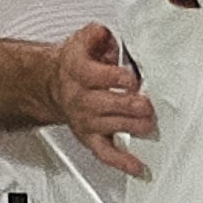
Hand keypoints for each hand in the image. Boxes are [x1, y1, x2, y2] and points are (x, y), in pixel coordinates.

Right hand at [52, 20, 155, 178]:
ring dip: (129, 127)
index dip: (114, 78)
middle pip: (102, 104)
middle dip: (126, 105)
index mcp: (77, 71)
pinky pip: (104, 152)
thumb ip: (96, 35)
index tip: (131, 78)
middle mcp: (80, 97)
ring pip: (107, 127)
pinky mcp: (90, 137)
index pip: (93, 76)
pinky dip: (121, 162)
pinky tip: (137, 166)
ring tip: (148, 126)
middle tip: (145, 105)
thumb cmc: (76, 63)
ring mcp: (85, 120)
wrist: (54, 84)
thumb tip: (104, 35)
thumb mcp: (85, 40)